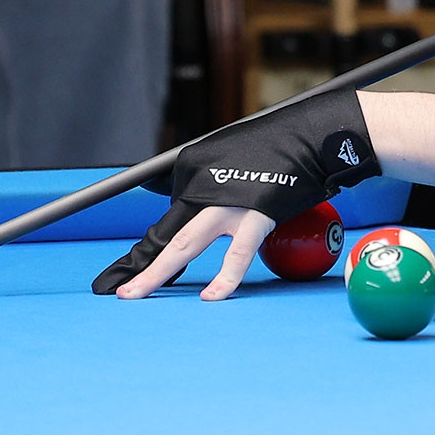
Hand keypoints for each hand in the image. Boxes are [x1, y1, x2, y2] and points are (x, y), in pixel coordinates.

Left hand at [89, 88, 378, 299]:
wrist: (315, 135)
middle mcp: (202, 183)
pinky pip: (236, 254)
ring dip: (156, 273)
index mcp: (193, 169)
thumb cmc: (281, 149)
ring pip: (183, 244)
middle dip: (138, 266)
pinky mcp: (255, 213)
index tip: (130, 270)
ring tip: (134, 295)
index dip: (149, 249)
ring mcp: (226, 200)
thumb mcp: (234, 159)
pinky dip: (224, 279)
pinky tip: (210, 298)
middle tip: (119, 292)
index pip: (168, 218)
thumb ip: (217, 187)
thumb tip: (209, 216)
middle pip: (164, 233)